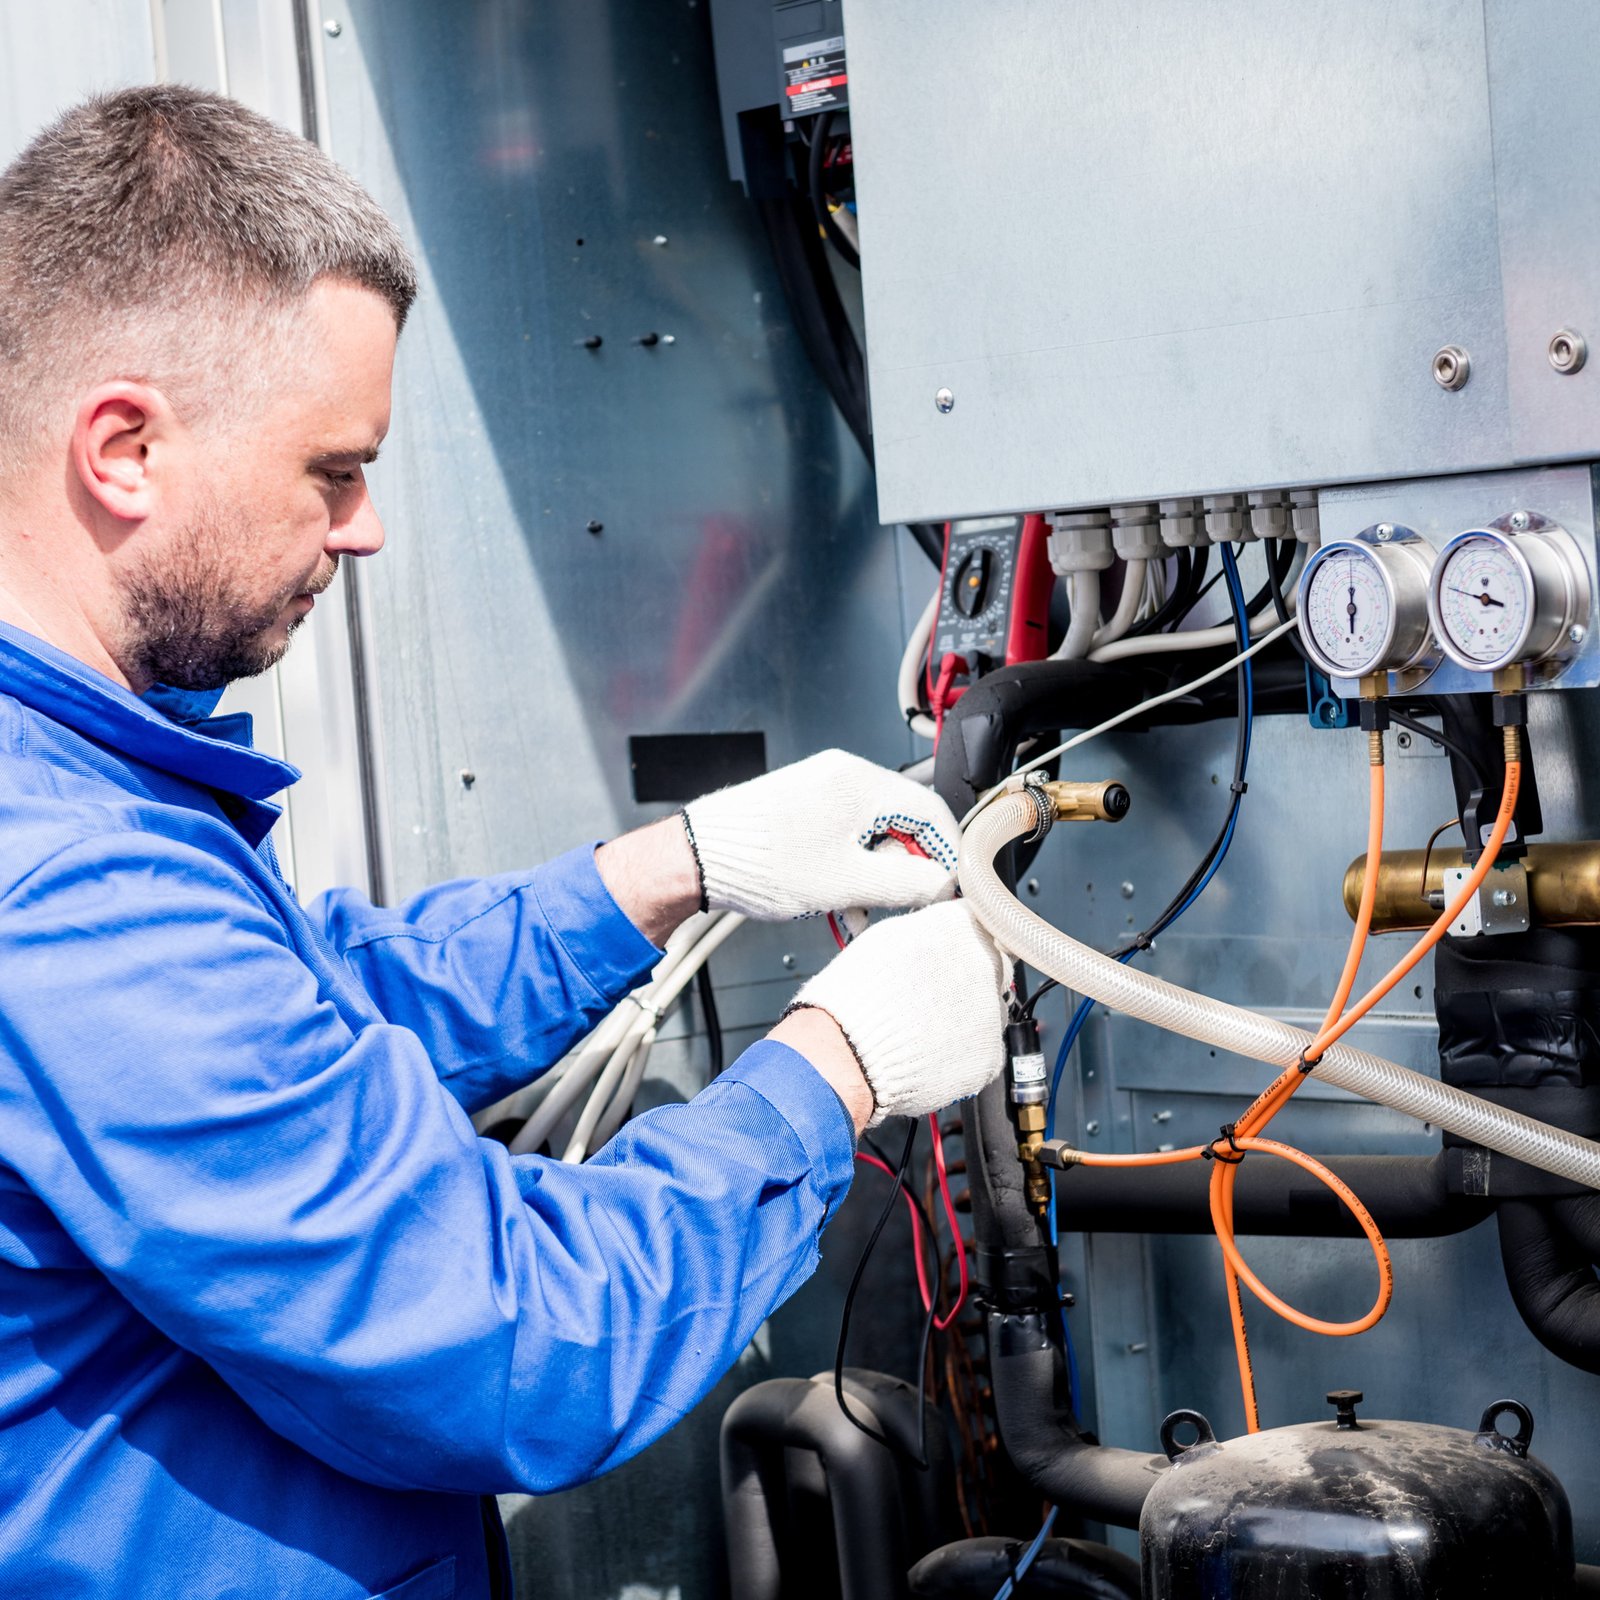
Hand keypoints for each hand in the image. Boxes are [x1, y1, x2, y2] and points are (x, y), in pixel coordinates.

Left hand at [682, 750, 958, 920]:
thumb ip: (906, 884)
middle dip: (909, 867)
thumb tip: (943, 885)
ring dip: (877, 872)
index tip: (950, 888)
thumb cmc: (761, 863)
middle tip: (906, 904)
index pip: (932, 812)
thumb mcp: (847, 883)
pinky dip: (851, 864)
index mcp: (861, 783)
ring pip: (873, 830)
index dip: (948, 855)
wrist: (697, 857)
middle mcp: (843, 775)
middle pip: (903, 820)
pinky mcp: (802, 803)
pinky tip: (840, 900)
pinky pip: (845, 832)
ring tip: (863, 911)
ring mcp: (820, 786)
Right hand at [783, 901, 1007, 1127]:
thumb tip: (943, 927)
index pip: (980, 923)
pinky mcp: (989, 1055)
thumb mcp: (888, 937)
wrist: (850, 1051)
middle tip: (932, 992)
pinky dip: (965, 1049)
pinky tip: (932, 1049)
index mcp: (962, 929)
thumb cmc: (858, 992)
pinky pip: (984, 1048)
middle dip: (968, 975)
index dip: (961, 939)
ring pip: (989, 1008)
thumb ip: (930, 926)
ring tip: (925, 1024)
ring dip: (967, 1013)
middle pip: (991, 965)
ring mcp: (992, 1013)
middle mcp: (987, 965)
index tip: (950, 950)